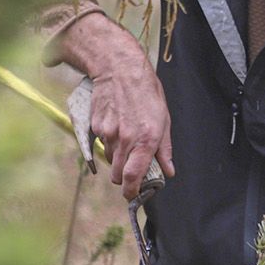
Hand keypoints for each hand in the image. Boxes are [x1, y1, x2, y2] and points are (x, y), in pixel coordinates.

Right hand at [58, 13, 173, 199]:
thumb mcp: (164, 120)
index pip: (132, 176)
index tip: (132, 195)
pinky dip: (109, 140)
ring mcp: (108, 133)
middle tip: (131, 168)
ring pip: (109, 159)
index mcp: (146, 140)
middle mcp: (125, 139)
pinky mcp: (96, 126)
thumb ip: (165, 149)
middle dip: (123, 177)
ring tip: (126, 136)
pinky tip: (117, 123)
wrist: (120, 69)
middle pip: (117, 174)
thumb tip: (168, 171)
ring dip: (117, 157)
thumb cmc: (146, 93)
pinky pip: (102, 142)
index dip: (131, 191)